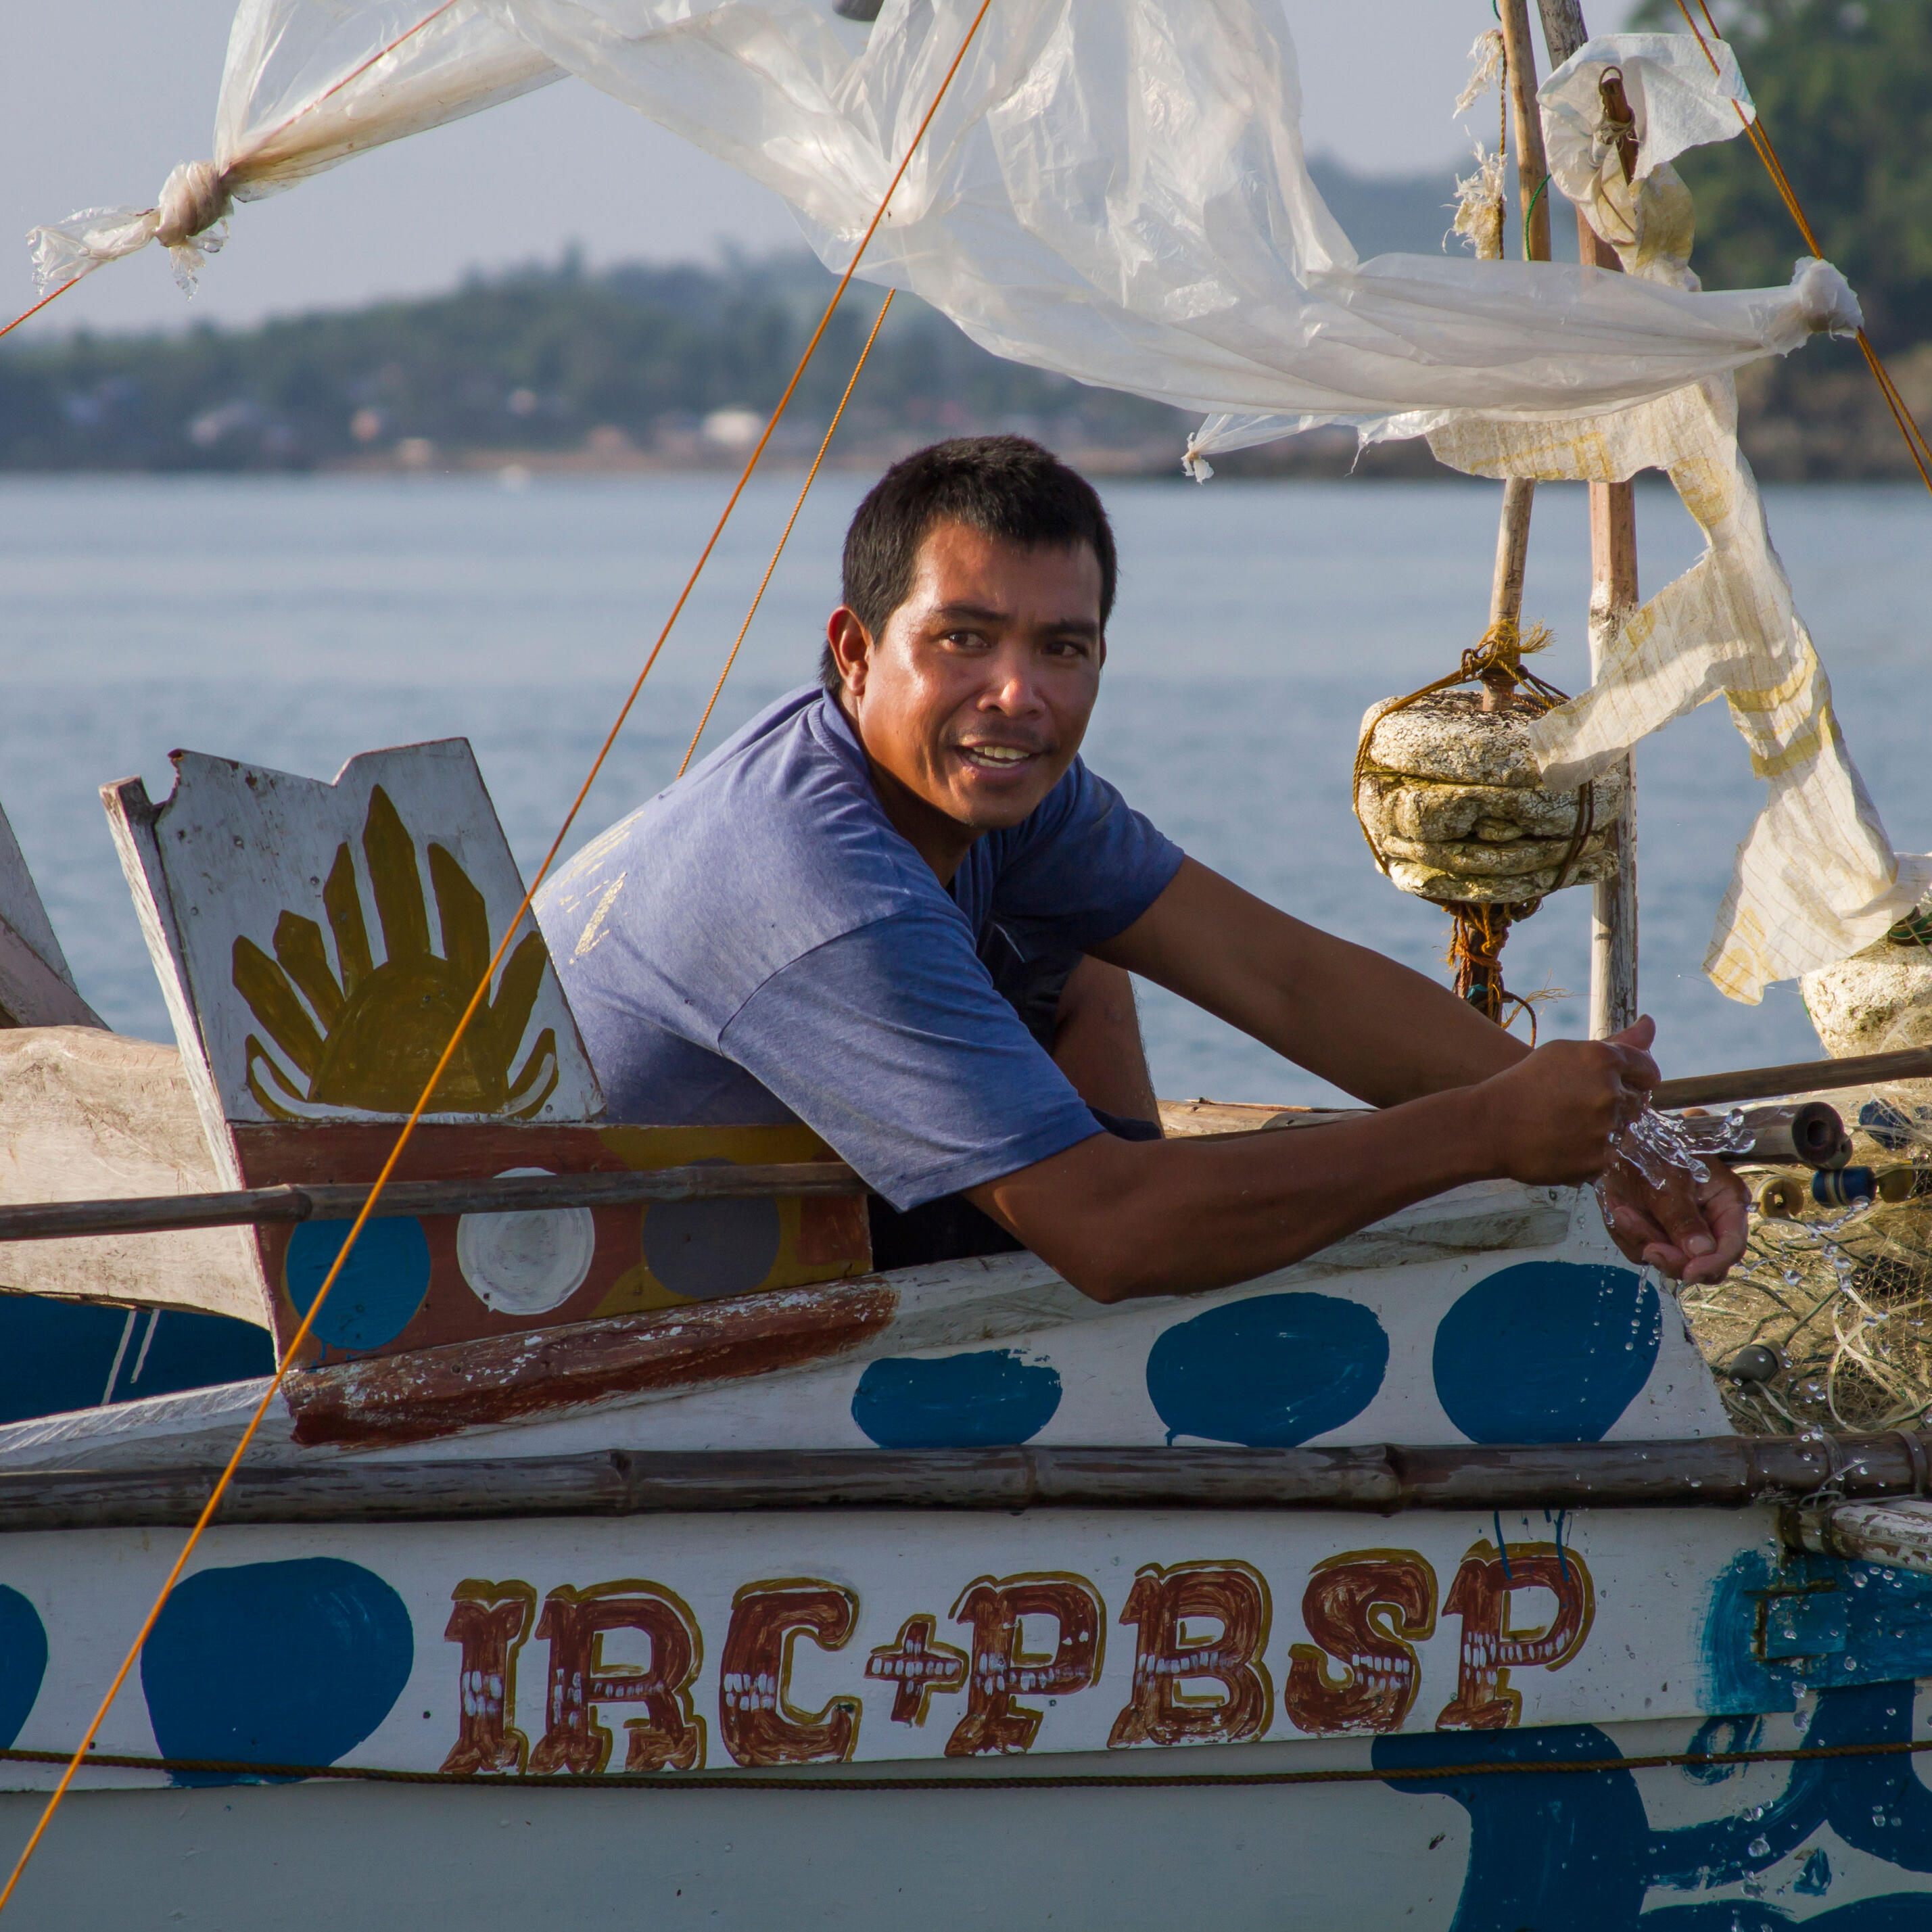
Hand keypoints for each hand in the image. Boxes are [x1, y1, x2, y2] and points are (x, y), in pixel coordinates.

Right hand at [1472, 1017, 1658, 1187]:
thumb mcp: (1565, 1053)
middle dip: (1618, 1104)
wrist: (1489, 1125)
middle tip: (1579, 1107)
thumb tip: (1651, 1023)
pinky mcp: (1598, 1160)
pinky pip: (1610, 1155)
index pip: (1647, 1069)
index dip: (1635, 1078)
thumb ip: (1616, 1043)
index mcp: (1603, 1059)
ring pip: (1625, 1131)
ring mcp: (1605, 1128)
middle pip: (1639, 1102)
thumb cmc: (1526, 1083)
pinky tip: (1564, 1143)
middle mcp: (1609, 1092)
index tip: (1619, 1084)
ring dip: (1605, 1129)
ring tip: (1568, 1126)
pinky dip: (1592, 1152)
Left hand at [1599, 1150, 1748, 1284]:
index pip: (1731, 1247)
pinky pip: (1643, 1250)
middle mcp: (1709, 1223)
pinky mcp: (1657, 1235)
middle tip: (1648, 1247)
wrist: (1618, 1141)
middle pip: (1703, 1264)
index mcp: (1725, 1203)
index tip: (1688, 1271)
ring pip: (1668, 1260)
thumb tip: (1702, 1253)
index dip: (1712, 1264)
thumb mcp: (1668, 1182)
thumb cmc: (1651, 1150)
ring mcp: (1682, 1232)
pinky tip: (1620, 1210)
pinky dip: (1628, 1235)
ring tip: (1624, 1211)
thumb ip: (1683, 1219)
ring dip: (1642, 1240)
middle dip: (1673, 1258)